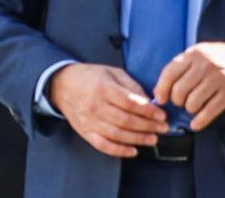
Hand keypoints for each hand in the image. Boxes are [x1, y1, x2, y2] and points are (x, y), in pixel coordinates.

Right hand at [49, 63, 167, 157]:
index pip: (130, 103)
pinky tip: (133, 151)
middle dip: (148, 126)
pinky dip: (119, 150)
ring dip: (138, 139)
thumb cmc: (90, 77)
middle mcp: (95, 105)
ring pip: (117, 135)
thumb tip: (149, 102)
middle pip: (126, 121)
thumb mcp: (111, 72)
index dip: (148, 111)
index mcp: (102, 87)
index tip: (162, 115)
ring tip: (152, 139)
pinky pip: (103, 145)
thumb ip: (131, 85)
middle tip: (162, 128)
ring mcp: (89, 120)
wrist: (61, 85)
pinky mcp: (85, 132)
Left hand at [153, 42, 224, 130]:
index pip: (170, 73)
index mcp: (193, 54)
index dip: (161, 88)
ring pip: (193, 102)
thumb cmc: (215, 61)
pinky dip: (200, 121)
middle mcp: (206, 65)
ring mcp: (219, 79)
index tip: (160, 99)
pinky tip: (195, 124)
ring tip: (191, 107)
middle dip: (176, 100)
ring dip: (189, 109)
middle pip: (180, 90)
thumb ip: (180, 69)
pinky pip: (210, 111)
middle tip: (179, 102)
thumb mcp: (197, 56)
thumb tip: (159, 92)